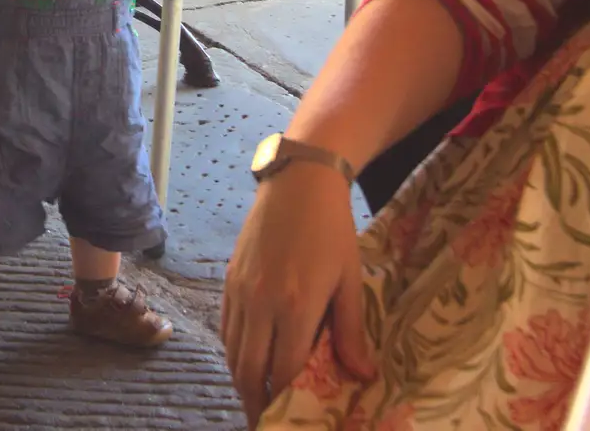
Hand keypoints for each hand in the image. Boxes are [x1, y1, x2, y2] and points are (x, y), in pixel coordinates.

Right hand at [221, 166, 374, 429]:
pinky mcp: (229, 279)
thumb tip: (363, 376)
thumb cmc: (331, 230)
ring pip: (232, 351)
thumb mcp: (349, 279)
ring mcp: (240, 291)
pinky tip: (246, 361)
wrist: (298, 183)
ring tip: (255, 398)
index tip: (289, 418)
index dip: (284, 399)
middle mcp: (260, 303)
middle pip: (249, 369)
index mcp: (295, 305)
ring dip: (242, 381)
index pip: (283, 370)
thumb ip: (350, 331)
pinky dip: (234, 352)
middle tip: (265, 421)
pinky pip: (226, 327)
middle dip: (255, 401)